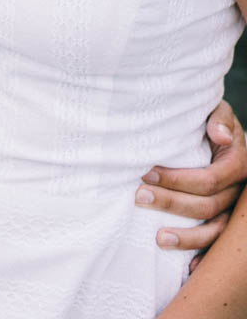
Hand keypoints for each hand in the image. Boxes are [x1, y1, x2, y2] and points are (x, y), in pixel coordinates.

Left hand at [135, 100, 245, 262]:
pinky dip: (205, 255)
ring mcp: (234, 208)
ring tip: (158, 239)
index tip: (146, 174)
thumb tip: (220, 134)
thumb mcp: (216, 109)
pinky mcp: (227, 220)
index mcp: (238, 162)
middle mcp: (239, 189)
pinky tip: (189, 267)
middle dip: (172, 203)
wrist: (220, 130)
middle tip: (140, 197)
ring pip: (215, 230)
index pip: (209, 179)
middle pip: (207, 205)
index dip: (177, 180)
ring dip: (187, 237)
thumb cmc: (211, 119)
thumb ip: (219, 118)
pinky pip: (220, 244)